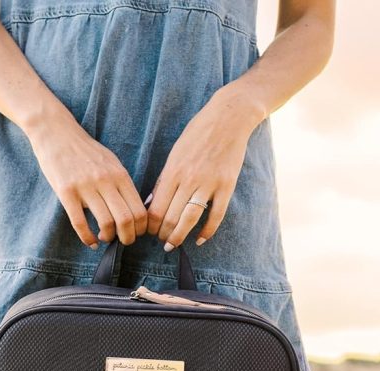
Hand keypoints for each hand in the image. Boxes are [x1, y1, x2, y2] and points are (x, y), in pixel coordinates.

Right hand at [26, 112, 147, 247]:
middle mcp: (105, 180)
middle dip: (127, 238)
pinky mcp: (66, 192)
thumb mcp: (111, 163)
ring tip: (105, 238)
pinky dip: (87, 238)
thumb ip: (122, 184)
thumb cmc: (85, 152)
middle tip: (122, 241)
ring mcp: (85, 186)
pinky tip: (90, 242)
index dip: (140, 229)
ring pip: (106, 224)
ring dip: (108, 238)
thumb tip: (135, 210)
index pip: (139, 210)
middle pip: (126, 220)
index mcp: (120, 175)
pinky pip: (80, 223)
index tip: (135, 233)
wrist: (57, 133)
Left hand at [146, 86, 265, 249]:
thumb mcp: (175, 154)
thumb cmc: (198, 134)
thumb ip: (164, 180)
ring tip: (174, 244)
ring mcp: (209, 183)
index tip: (150, 232)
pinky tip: (200, 240)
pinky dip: (207, 231)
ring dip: (179, 237)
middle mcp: (189, 179)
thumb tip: (152, 204)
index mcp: (173, 171)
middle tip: (162, 241)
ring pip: (190, 219)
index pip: (156, 209)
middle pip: (171, 217)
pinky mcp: (226, 186)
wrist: (229, 117)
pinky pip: (216, 215)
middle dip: (163, 234)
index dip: (151, 226)